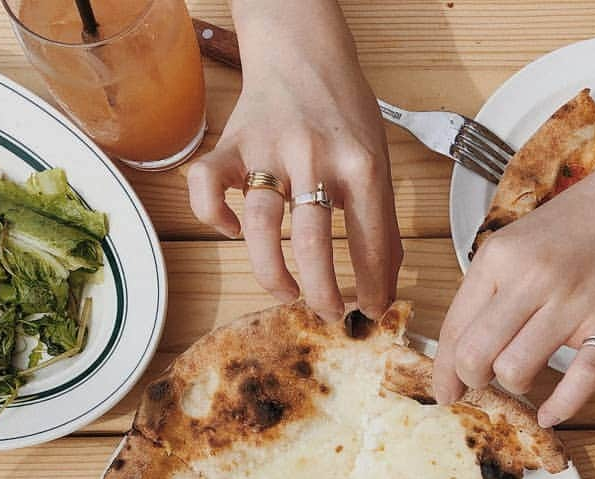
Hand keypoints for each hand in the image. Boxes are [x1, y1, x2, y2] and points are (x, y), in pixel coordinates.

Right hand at [187, 3, 401, 319]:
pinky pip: (208, 188)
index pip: (371, 243)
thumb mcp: (378, 160)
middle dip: (324, 295)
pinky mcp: (230, 144)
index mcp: (360, 166)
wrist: (302, 49)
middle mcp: (314, 159)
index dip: (373, 287)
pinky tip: (234, 231)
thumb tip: (386, 283)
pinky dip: (215, 218)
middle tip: (331, 313)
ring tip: (289, 293)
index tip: (372, 311)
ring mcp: (268, 151)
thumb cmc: (343, 111)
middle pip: (314, 246)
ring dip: (274, 275)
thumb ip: (381, 220)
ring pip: (263, 229)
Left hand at [433, 155, 594, 426]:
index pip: (455, 328)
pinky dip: (560, 407)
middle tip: (485, 384)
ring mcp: (573, 304)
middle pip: (476, 357)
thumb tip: (463, 346)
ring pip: (515, 371)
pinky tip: (550, 414)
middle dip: (473, 381)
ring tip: (526, 375)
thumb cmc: (582, 223)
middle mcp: (531, 280)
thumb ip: (492, 288)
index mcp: (500, 258)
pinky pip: (578, 382)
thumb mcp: (520, 242)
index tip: (446, 389)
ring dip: (515, 385)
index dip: (445, 370)